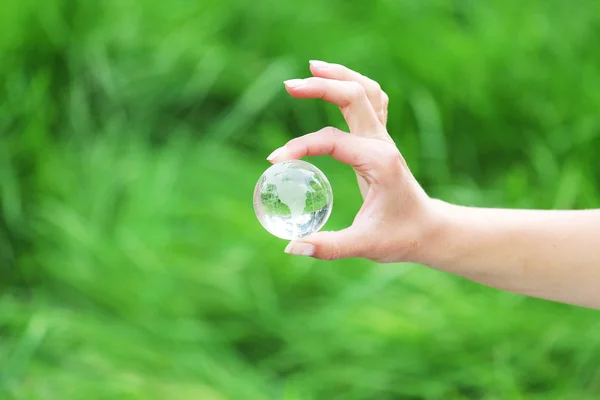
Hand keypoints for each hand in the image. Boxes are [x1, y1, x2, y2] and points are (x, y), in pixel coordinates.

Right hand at [268, 60, 437, 261]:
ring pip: (365, 90)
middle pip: (353, 96)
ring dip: (339, 75)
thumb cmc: (400, 237)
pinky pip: (371, 101)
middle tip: (289, 85)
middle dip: (321, 86)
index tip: (274, 161)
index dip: (300, 147)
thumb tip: (291, 247)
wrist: (428, 230)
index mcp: (378, 162)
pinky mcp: (381, 141)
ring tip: (312, 67)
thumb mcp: (365, 245)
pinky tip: (337, 82)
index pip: (332, 142)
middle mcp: (382, 143)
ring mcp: (384, 138)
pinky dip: (353, 86)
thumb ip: (328, 246)